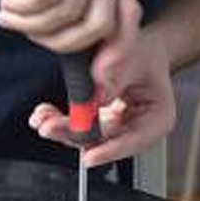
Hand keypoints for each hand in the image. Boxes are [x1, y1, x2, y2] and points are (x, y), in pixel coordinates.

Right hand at [0, 0, 140, 53]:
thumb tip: (68, 53)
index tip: (92, 84)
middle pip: (99, 26)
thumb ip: (64, 9)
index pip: (126, 22)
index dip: (112, 57)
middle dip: (61, 45)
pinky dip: (23, 7)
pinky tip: (7, 2)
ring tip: (8, 15)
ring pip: (67, 13)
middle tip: (27, 34)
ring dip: (31, 25)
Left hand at [28, 26, 176, 167]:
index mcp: (157, 118)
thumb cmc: (145, 50)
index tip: (89, 156)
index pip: (134, 141)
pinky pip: (79, 125)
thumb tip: (96, 95)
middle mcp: (136, 127)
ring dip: (62, 128)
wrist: (138, 43)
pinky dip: (60, 119)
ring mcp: (115, 126)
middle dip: (74, 135)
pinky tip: (44, 114)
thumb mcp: (136, 57)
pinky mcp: (98, 121)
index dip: (110, 151)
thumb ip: (116, 77)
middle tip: (50, 128)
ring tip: (42, 119)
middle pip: (104, 141)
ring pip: (87, 136)